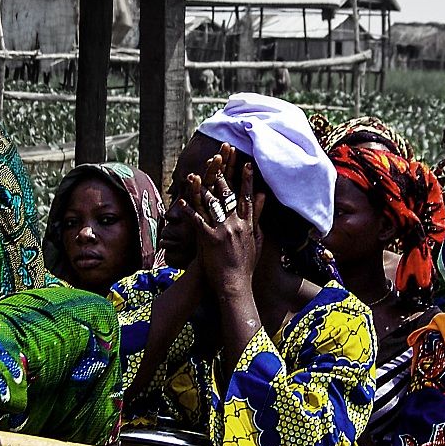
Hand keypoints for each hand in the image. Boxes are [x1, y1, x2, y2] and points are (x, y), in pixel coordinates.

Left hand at [179, 147, 264, 291]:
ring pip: (211, 204)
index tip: (245, 163)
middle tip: (216, 160)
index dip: (246, 179)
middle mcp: (236, 224)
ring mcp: (223, 231)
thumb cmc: (246, 265)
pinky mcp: (210, 240)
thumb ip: (259, 218)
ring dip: (200, 188)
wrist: (236, 285)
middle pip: (227, 195)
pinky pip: (197, 221)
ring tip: (193, 175)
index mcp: (248, 224)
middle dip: (221, 176)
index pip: (247, 197)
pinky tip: (180, 200)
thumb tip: (263, 198)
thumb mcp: (257, 240)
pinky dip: (188, 210)